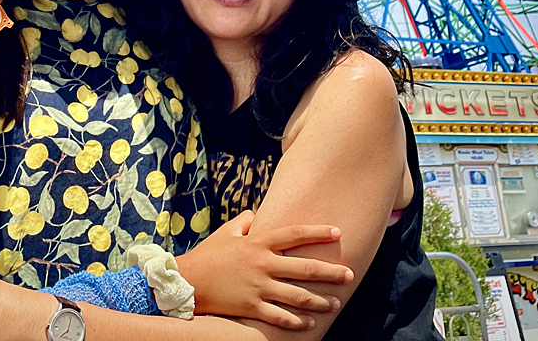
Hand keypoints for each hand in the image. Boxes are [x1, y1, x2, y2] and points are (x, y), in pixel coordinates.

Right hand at [175, 210, 353, 329]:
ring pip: (297, 295)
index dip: (317, 232)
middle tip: (350, 274)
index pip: (294, 234)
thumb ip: (245, 221)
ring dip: (320, 300)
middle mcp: (262, 264)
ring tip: (336, 304)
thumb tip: (256, 214)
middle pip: (304, 268)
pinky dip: (297, 322)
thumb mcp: (226, 232)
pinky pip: (279, 316)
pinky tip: (310, 324)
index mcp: (258, 242)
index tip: (338, 232)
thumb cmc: (208, 255)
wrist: (186, 281)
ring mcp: (257, 287)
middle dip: (330, 271)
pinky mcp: (251, 307)